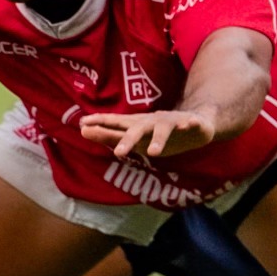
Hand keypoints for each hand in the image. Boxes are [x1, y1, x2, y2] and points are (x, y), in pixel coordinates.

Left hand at [80, 109, 216, 159]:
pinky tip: (188, 125)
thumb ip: (109, 134)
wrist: (195, 122)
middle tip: (118, 153)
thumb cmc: (157, 132)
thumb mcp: (134, 136)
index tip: (83, 124)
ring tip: (153, 153)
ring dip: (159, 139)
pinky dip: (189, 124)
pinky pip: (190, 123)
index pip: (116, 123)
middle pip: (138, 128)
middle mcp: (152, 122)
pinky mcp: (192, 123)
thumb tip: (81, 130)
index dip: (101, 123)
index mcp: (137, 125)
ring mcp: (172, 122)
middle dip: (128, 139)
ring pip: (164, 128)